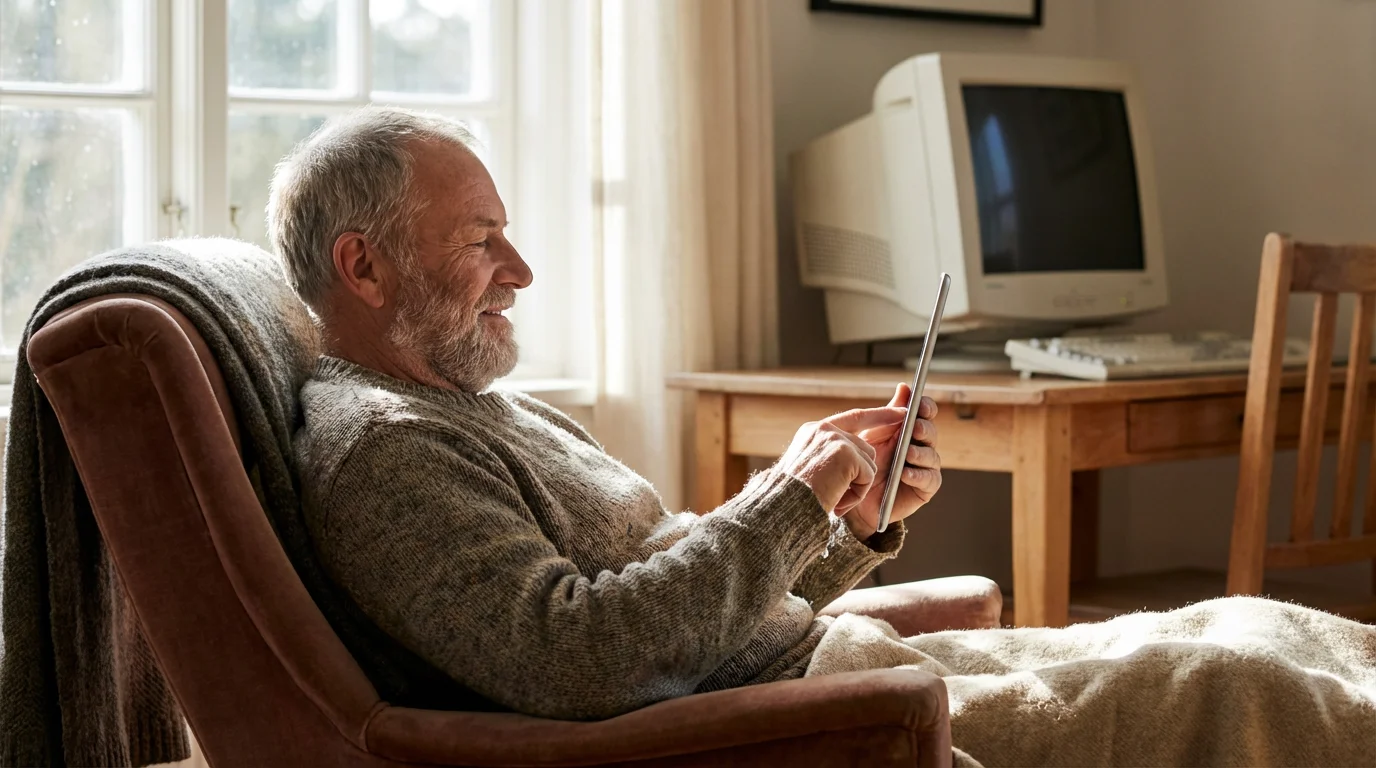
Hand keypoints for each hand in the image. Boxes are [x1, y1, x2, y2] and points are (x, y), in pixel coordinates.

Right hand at [777, 402, 909, 514]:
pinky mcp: (846, 453)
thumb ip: (830, 456)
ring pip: (869, 463)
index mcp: (813, 431)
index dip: (878, 415)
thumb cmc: (792, 498)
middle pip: (865, 448)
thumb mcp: (807, 470)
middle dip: (861, 474)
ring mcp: (835, 439)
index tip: (900, 411)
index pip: (853, 418)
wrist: (783, 507)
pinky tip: (837, 499)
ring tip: (832, 497)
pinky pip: (868, 475)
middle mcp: (824, 429)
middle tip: (839, 495)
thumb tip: (862, 460)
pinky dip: (857, 493)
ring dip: (857, 485)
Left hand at [840, 383, 941, 540]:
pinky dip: (918, 475)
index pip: (925, 413)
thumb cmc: (862, 462)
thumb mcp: (871, 434)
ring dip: (921, 453)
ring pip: (932, 456)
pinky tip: (906, 474)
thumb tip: (904, 387)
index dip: (926, 407)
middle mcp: (920, 446)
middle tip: (915, 428)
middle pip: (931, 432)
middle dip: (924, 429)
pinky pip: (930, 480)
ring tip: (908, 453)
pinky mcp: (924, 489)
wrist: (853, 497)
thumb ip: (887, 413)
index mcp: (908, 429)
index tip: (921, 406)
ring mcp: (924, 467)